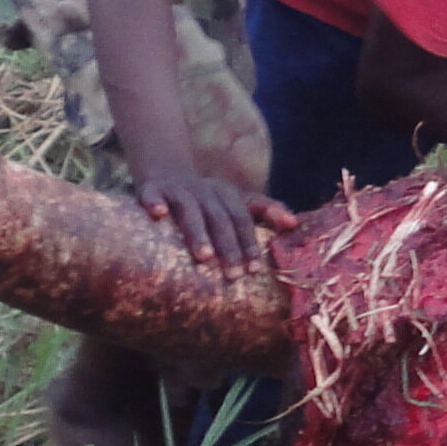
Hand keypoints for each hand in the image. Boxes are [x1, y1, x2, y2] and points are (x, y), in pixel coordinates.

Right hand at [135, 164, 296, 269]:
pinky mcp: (151, 188)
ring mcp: (177, 189)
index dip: (249, 242)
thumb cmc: (206, 198)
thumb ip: (264, 210)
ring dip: (197, 231)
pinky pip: (152, 194)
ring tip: (204, 256)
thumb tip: (294, 223)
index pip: (242, 219)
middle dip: (228, 246)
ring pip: (189, 209)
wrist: (165, 170)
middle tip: (233, 274)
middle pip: (219, 217)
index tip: (255, 269)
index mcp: (226, 194)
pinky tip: (157, 214)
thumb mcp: (235, 200)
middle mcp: (204, 191)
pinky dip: (154, 202)